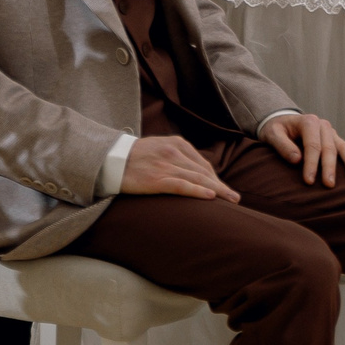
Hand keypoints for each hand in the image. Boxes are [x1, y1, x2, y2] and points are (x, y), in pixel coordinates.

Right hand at [120, 135, 240, 201]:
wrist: (109, 159)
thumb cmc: (134, 157)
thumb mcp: (159, 148)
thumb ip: (176, 156)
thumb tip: (193, 172)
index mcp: (177, 143)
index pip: (202, 164)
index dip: (215, 178)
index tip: (224, 189)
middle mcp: (175, 152)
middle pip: (204, 172)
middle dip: (221, 185)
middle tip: (235, 198)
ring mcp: (166, 165)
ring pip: (197, 179)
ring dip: (217, 190)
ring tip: (230, 200)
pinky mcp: (156, 179)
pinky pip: (182, 186)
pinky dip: (198, 191)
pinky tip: (210, 197)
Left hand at [260, 112, 344, 187]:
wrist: (283, 122)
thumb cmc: (276, 130)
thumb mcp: (272, 134)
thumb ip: (282, 145)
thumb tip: (296, 159)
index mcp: (308, 122)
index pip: (312, 145)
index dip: (311, 163)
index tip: (308, 181)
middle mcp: (322, 125)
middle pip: (329, 147)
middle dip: (330, 167)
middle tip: (329, 184)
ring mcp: (330, 132)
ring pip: (342, 146)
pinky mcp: (334, 138)